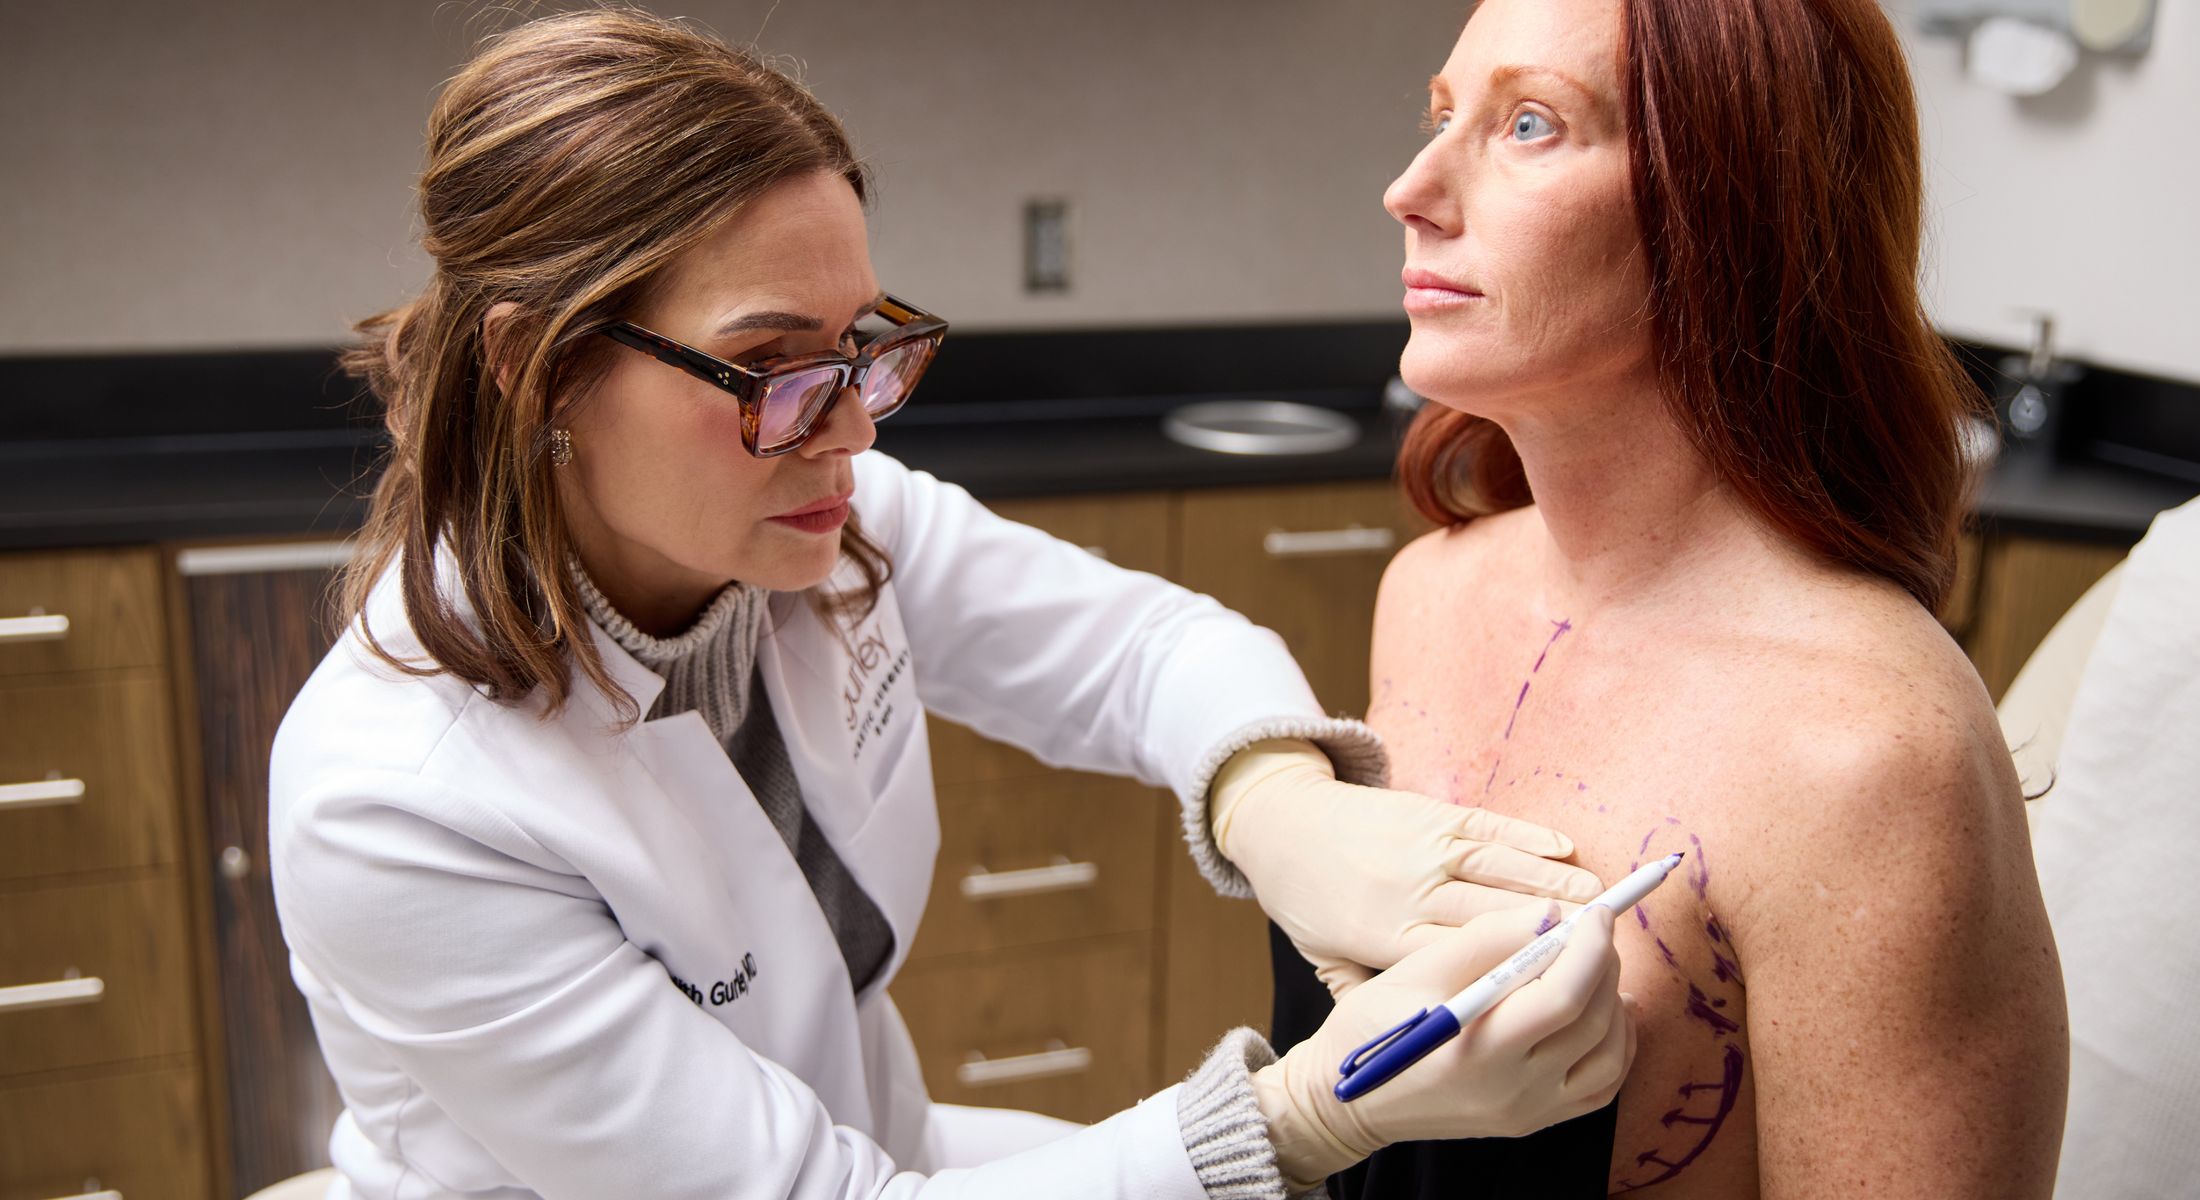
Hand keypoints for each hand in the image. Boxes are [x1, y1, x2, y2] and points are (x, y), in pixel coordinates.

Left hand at [1211, 740, 1603, 993]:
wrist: (1281, 823)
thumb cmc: (1306, 900)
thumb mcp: (1328, 958)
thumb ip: (1374, 990)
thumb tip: (1437, 1026)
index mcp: (1385, 935)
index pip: (1462, 960)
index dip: (1516, 973)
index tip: (1562, 987)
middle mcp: (1409, 890)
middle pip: (1493, 915)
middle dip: (1553, 934)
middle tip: (1604, 950)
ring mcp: (1424, 846)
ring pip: (1499, 868)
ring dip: (1555, 885)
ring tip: (1601, 905)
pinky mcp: (1431, 812)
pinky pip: (1488, 825)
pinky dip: (1529, 837)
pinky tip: (1564, 849)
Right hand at [1252, 904, 1635, 1189]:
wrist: (1350, 1101)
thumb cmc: (1373, 1027)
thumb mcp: (1415, 970)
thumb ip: (1486, 940)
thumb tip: (1548, 915)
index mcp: (1479, 1049)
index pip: (1563, 997)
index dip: (1589, 947)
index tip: (1596, 912)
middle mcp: (1513, 1089)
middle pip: (1594, 1022)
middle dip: (1604, 965)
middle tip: (1593, 930)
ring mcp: (1527, 1112)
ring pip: (1610, 1057)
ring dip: (1616, 1004)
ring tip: (1598, 967)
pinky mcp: (1532, 1121)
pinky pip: (1600, 1088)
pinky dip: (1617, 1046)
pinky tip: (1607, 1013)